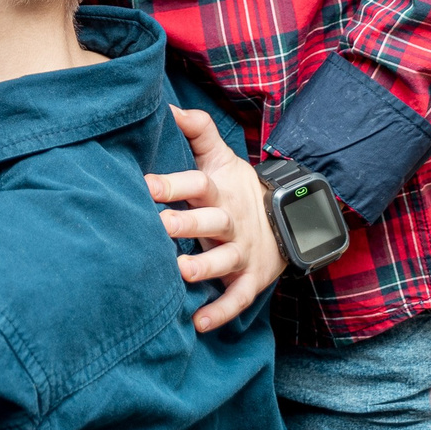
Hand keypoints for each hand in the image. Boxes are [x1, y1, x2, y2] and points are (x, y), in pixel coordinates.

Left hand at [146, 106, 288, 332]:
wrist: (287, 220)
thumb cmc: (237, 188)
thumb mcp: (220, 156)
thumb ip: (196, 130)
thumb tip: (167, 105)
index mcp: (218, 191)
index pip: (196, 184)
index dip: (171, 184)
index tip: (143, 185)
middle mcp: (230, 221)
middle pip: (209, 221)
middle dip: (185, 224)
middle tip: (158, 226)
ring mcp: (242, 251)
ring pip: (224, 260)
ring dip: (203, 267)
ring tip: (180, 272)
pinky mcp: (251, 278)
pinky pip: (238, 298)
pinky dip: (222, 312)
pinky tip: (200, 324)